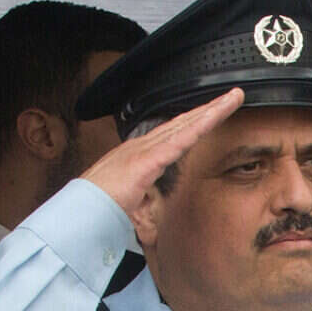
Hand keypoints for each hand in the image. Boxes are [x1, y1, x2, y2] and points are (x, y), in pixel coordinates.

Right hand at [80, 88, 243, 215]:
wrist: (78, 213)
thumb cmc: (94, 210)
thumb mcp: (122, 203)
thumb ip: (136, 200)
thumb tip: (141, 207)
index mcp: (135, 157)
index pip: (171, 135)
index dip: (192, 123)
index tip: (210, 115)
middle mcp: (139, 147)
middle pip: (182, 123)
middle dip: (208, 109)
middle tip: (232, 97)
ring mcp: (143, 151)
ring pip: (185, 125)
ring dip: (211, 111)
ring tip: (233, 99)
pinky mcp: (147, 160)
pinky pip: (179, 140)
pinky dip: (199, 126)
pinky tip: (214, 116)